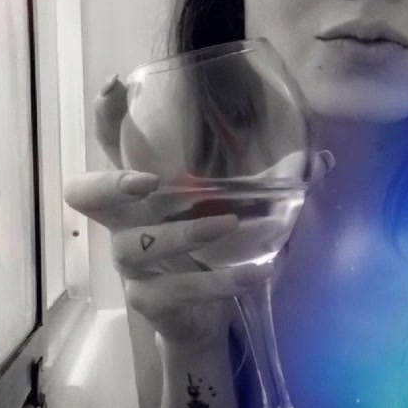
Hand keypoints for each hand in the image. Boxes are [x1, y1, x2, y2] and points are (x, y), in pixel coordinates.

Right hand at [64, 75, 333, 347]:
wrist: (201, 320)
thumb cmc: (210, 250)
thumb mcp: (234, 211)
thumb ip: (269, 184)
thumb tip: (321, 159)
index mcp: (140, 189)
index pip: (111, 145)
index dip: (107, 117)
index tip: (116, 86)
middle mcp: (123, 222)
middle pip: (87, 195)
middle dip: (112, 183)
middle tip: (149, 181)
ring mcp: (130, 262)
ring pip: (138, 243)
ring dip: (184, 232)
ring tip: (229, 224)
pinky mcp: (148, 299)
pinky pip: (178, 288)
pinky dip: (219, 280)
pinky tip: (256, 272)